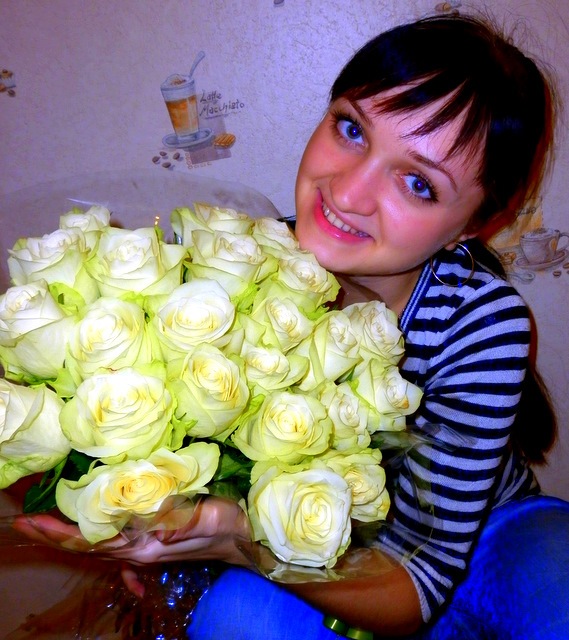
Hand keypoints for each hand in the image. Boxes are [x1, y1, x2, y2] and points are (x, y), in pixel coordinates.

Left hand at [13, 497, 251, 563]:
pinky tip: (89, 534)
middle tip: (24, 520)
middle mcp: (137, 551)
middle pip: (86, 545)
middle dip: (54, 534)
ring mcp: (143, 550)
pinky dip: (94, 540)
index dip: (61, 531)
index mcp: (145, 545)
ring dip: (69, 535)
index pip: (93, 540)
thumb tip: (139, 521)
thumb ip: (173, 519)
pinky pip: (113, 546)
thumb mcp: (202, 517)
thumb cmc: (226, 525)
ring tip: (45, 523)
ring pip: (96, 545)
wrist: (243, 540)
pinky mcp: (151, 544)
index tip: (32, 520)